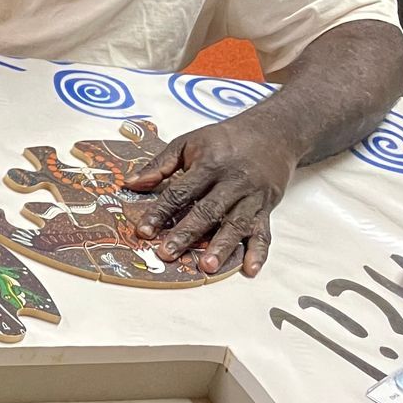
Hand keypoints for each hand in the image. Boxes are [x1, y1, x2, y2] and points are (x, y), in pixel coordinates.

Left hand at [125, 113, 302, 277]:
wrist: (272, 133)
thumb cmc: (224, 140)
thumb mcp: (189, 142)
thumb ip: (160, 164)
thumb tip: (130, 183)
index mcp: (209, 165)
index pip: (180, 192)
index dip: (160, 212)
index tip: (143, 231)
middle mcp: (232, 182)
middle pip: (208, 211)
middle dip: (187, 234)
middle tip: (168, 254)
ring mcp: (252, 197)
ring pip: (236, 224)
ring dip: (222, 246)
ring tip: (207, 267)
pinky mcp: (267, 208)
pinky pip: (264, 232)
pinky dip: (259, 252)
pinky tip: (250, 269)